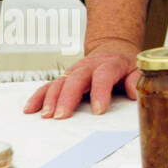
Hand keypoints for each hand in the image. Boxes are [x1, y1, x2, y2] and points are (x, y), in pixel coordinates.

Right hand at [23, 40, 139, 118]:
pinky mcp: (64, 78)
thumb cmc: (125, 66)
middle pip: (76, 79)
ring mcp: (74, 71)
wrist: (112, 51)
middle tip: (62, 116)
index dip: (101, 92)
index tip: (98, 110)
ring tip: (47, 116)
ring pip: (60, 82)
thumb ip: (136, 80)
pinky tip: (30, 110)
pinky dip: (38, 97)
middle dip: (68, 98)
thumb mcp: (137, 69)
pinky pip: (48, 86)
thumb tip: (134, 93)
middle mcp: (88, 66)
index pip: (104, 76)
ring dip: (51, 99)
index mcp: (109, 64)